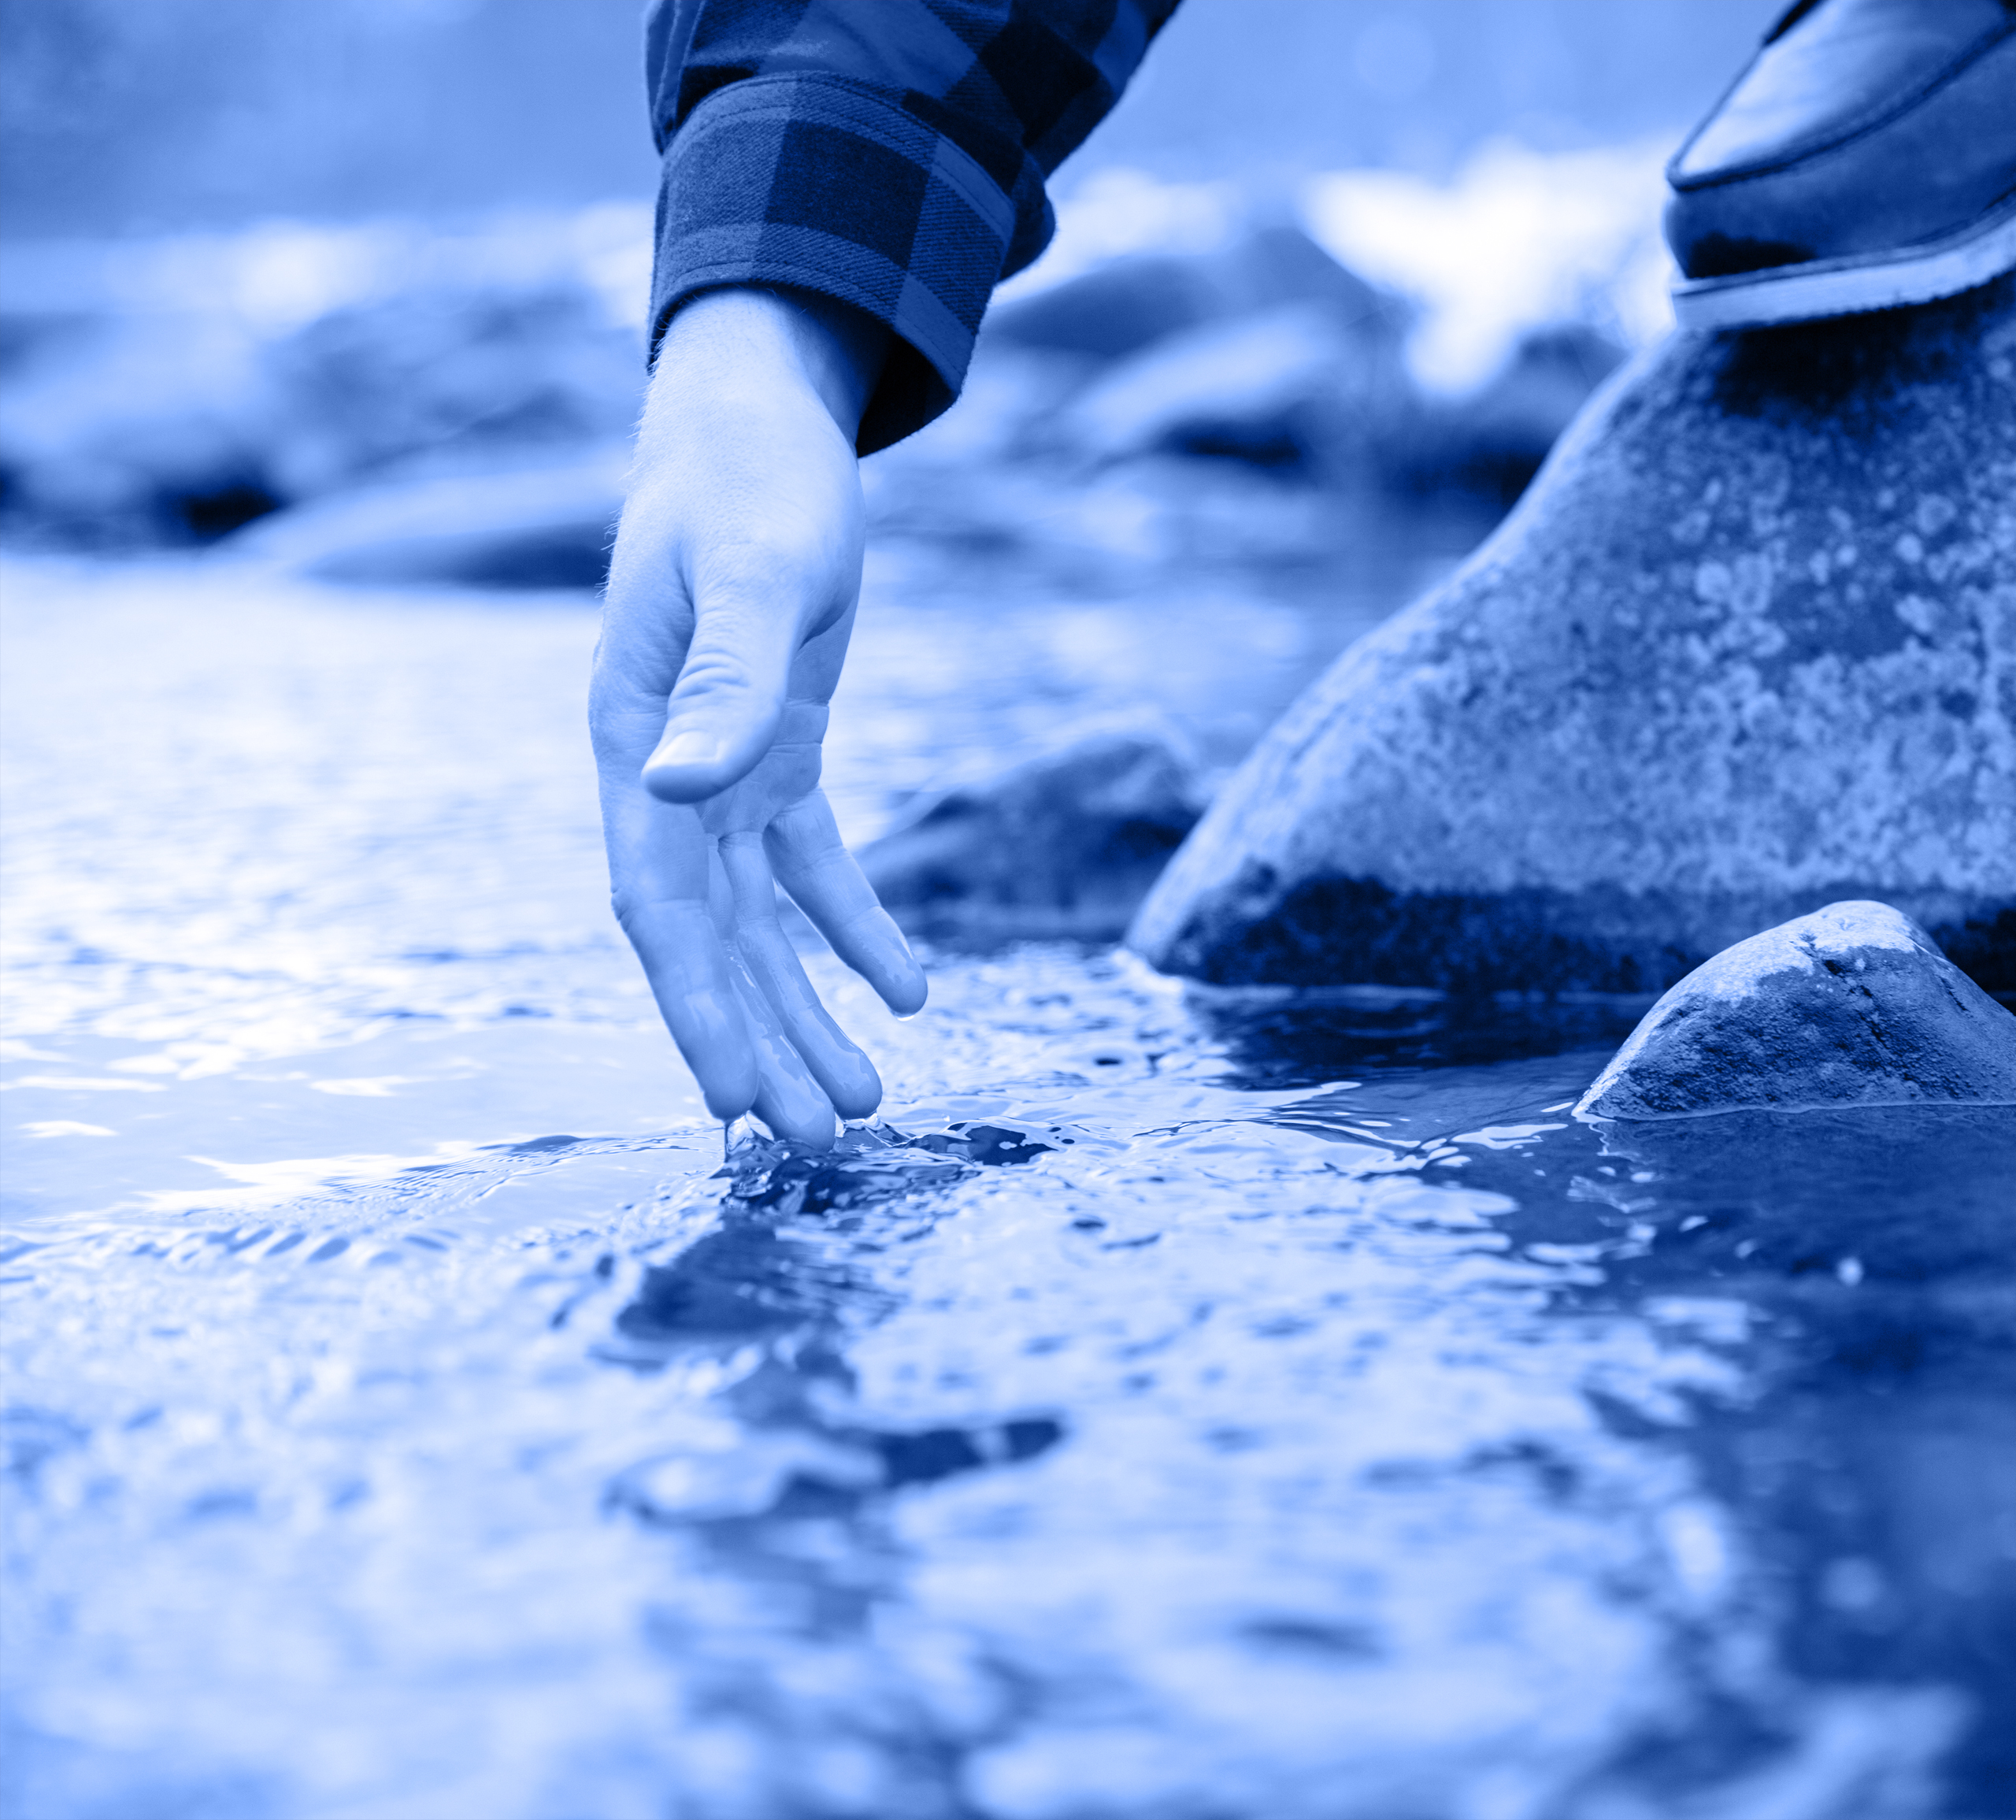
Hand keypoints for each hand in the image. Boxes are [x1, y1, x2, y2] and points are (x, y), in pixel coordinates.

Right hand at [590, 289, 925, 1144]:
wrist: (755, 423)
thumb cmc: (747, 482)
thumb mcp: (752, 570)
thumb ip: (722, 681)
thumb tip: (676, 791)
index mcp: (634, 741)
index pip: (659, 904)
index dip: (697, 1006)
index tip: (735, 1102)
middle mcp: (665, 771)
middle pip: (710, 937)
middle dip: (760, 1040)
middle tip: (822, 1142)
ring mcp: (718, 767)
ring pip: (758, 919)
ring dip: (804, 1007)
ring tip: (864, 1101)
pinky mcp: (776, 750)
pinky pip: (812, 863)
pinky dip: (853, 925)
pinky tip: (908, 989)